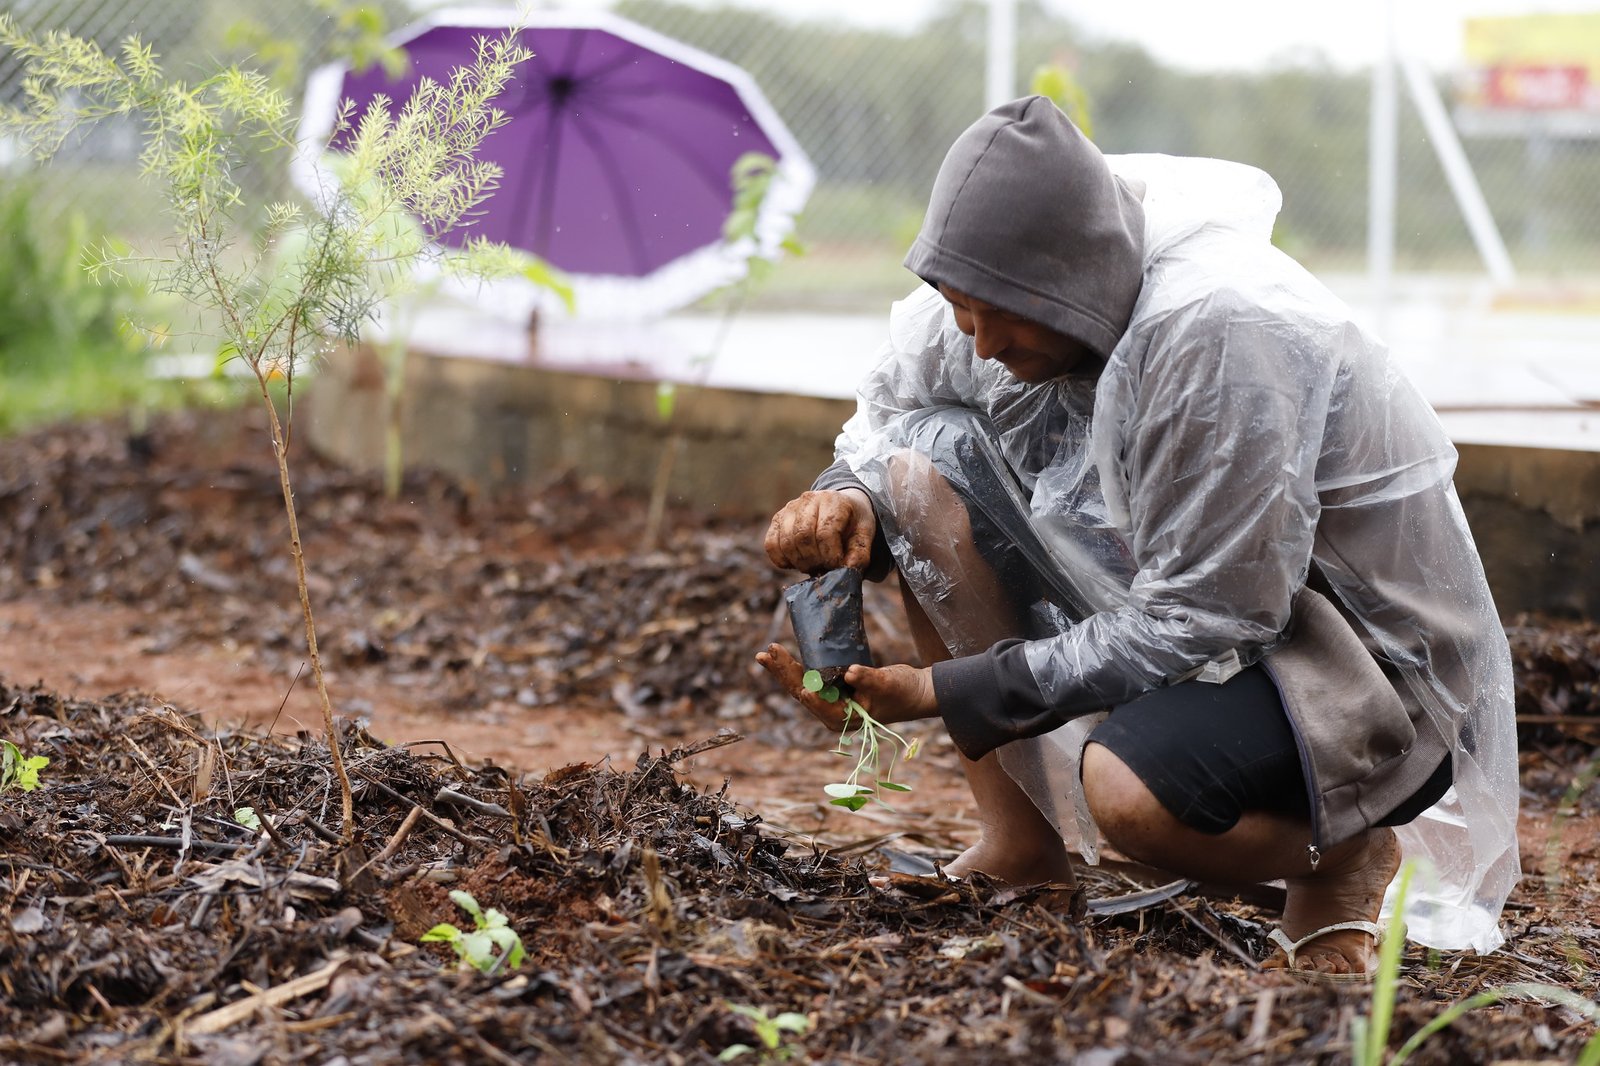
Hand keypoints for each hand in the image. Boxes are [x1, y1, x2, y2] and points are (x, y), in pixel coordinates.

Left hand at [755, 643, 937, 730]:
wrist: (914, 691)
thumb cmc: (903, 693)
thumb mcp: (887, 684)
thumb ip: (869, 679)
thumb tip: (850, 673)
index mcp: (843, 717)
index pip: (819, 705)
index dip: (808, 695)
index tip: (801, 686)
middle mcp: (832, 711)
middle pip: (802, 691)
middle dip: (784, 673)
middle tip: (765, 655)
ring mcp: (831, 698)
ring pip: (801, 683)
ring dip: (784, 668)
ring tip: (765, 654)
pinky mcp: (833, 686)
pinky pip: (809, 675)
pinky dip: (795, 665)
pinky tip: (780, 655)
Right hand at [764, 488, 875, 573]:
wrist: (839, 508)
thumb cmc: (852, 523)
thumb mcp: (864, 535)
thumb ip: (859, 554)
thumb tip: (846, 570)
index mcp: (833, 501)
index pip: (825, 532)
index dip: (830, 555)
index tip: (836, 565)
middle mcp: (808, 499)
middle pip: (803, 537)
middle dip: (814, 560)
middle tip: (823, 568)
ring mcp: (789, 508)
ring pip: (786, 542)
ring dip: (799, 562)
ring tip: (813, 565)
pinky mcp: (777, 519)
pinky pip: (771, 545)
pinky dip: (781, 560)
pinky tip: (796, 562)